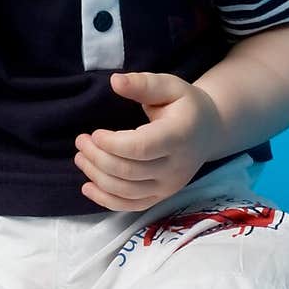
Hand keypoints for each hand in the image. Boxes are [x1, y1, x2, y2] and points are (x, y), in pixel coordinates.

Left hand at [74, 70, 224, 211]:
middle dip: (97, 158)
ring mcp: (169, 186)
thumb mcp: (170, 86)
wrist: (208, 131)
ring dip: (97, 176)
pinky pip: (131, 206)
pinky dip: (106, 200)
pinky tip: (88, 186)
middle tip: (81, 141)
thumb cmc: (185, 105)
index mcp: (179, 136)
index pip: (141, 147)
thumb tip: (115, 81)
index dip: (112, 144)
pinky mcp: (162, 196)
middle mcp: (176, 166)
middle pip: (128, 171)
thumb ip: (143, 83)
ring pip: (126, 191)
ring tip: (81, 157)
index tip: (94, 133)